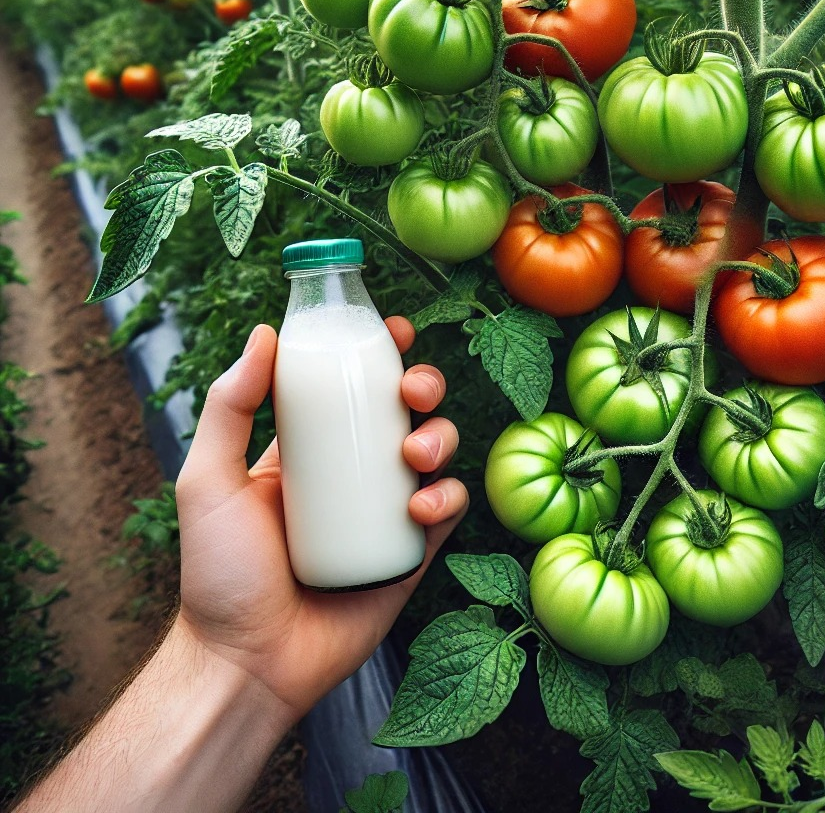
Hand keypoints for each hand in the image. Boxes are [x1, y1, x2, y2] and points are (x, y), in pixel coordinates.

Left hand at [172, 318, 466, 721]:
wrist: (249, 662)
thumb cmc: (219, 574)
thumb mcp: (208, 480)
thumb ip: (229, 408)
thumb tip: (264, 335)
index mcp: (309, 451)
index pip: (350, 388)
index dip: (377, 354)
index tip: (394, 330)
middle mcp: (352, 474)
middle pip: (405, 410)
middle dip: (422, 385)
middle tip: (412, 389)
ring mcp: (384, 512)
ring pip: (436, 452)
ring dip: (442, 435)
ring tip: (414, 451)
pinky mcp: (411, 552)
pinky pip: (447, 510)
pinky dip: (447, 497)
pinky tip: (420, 505)